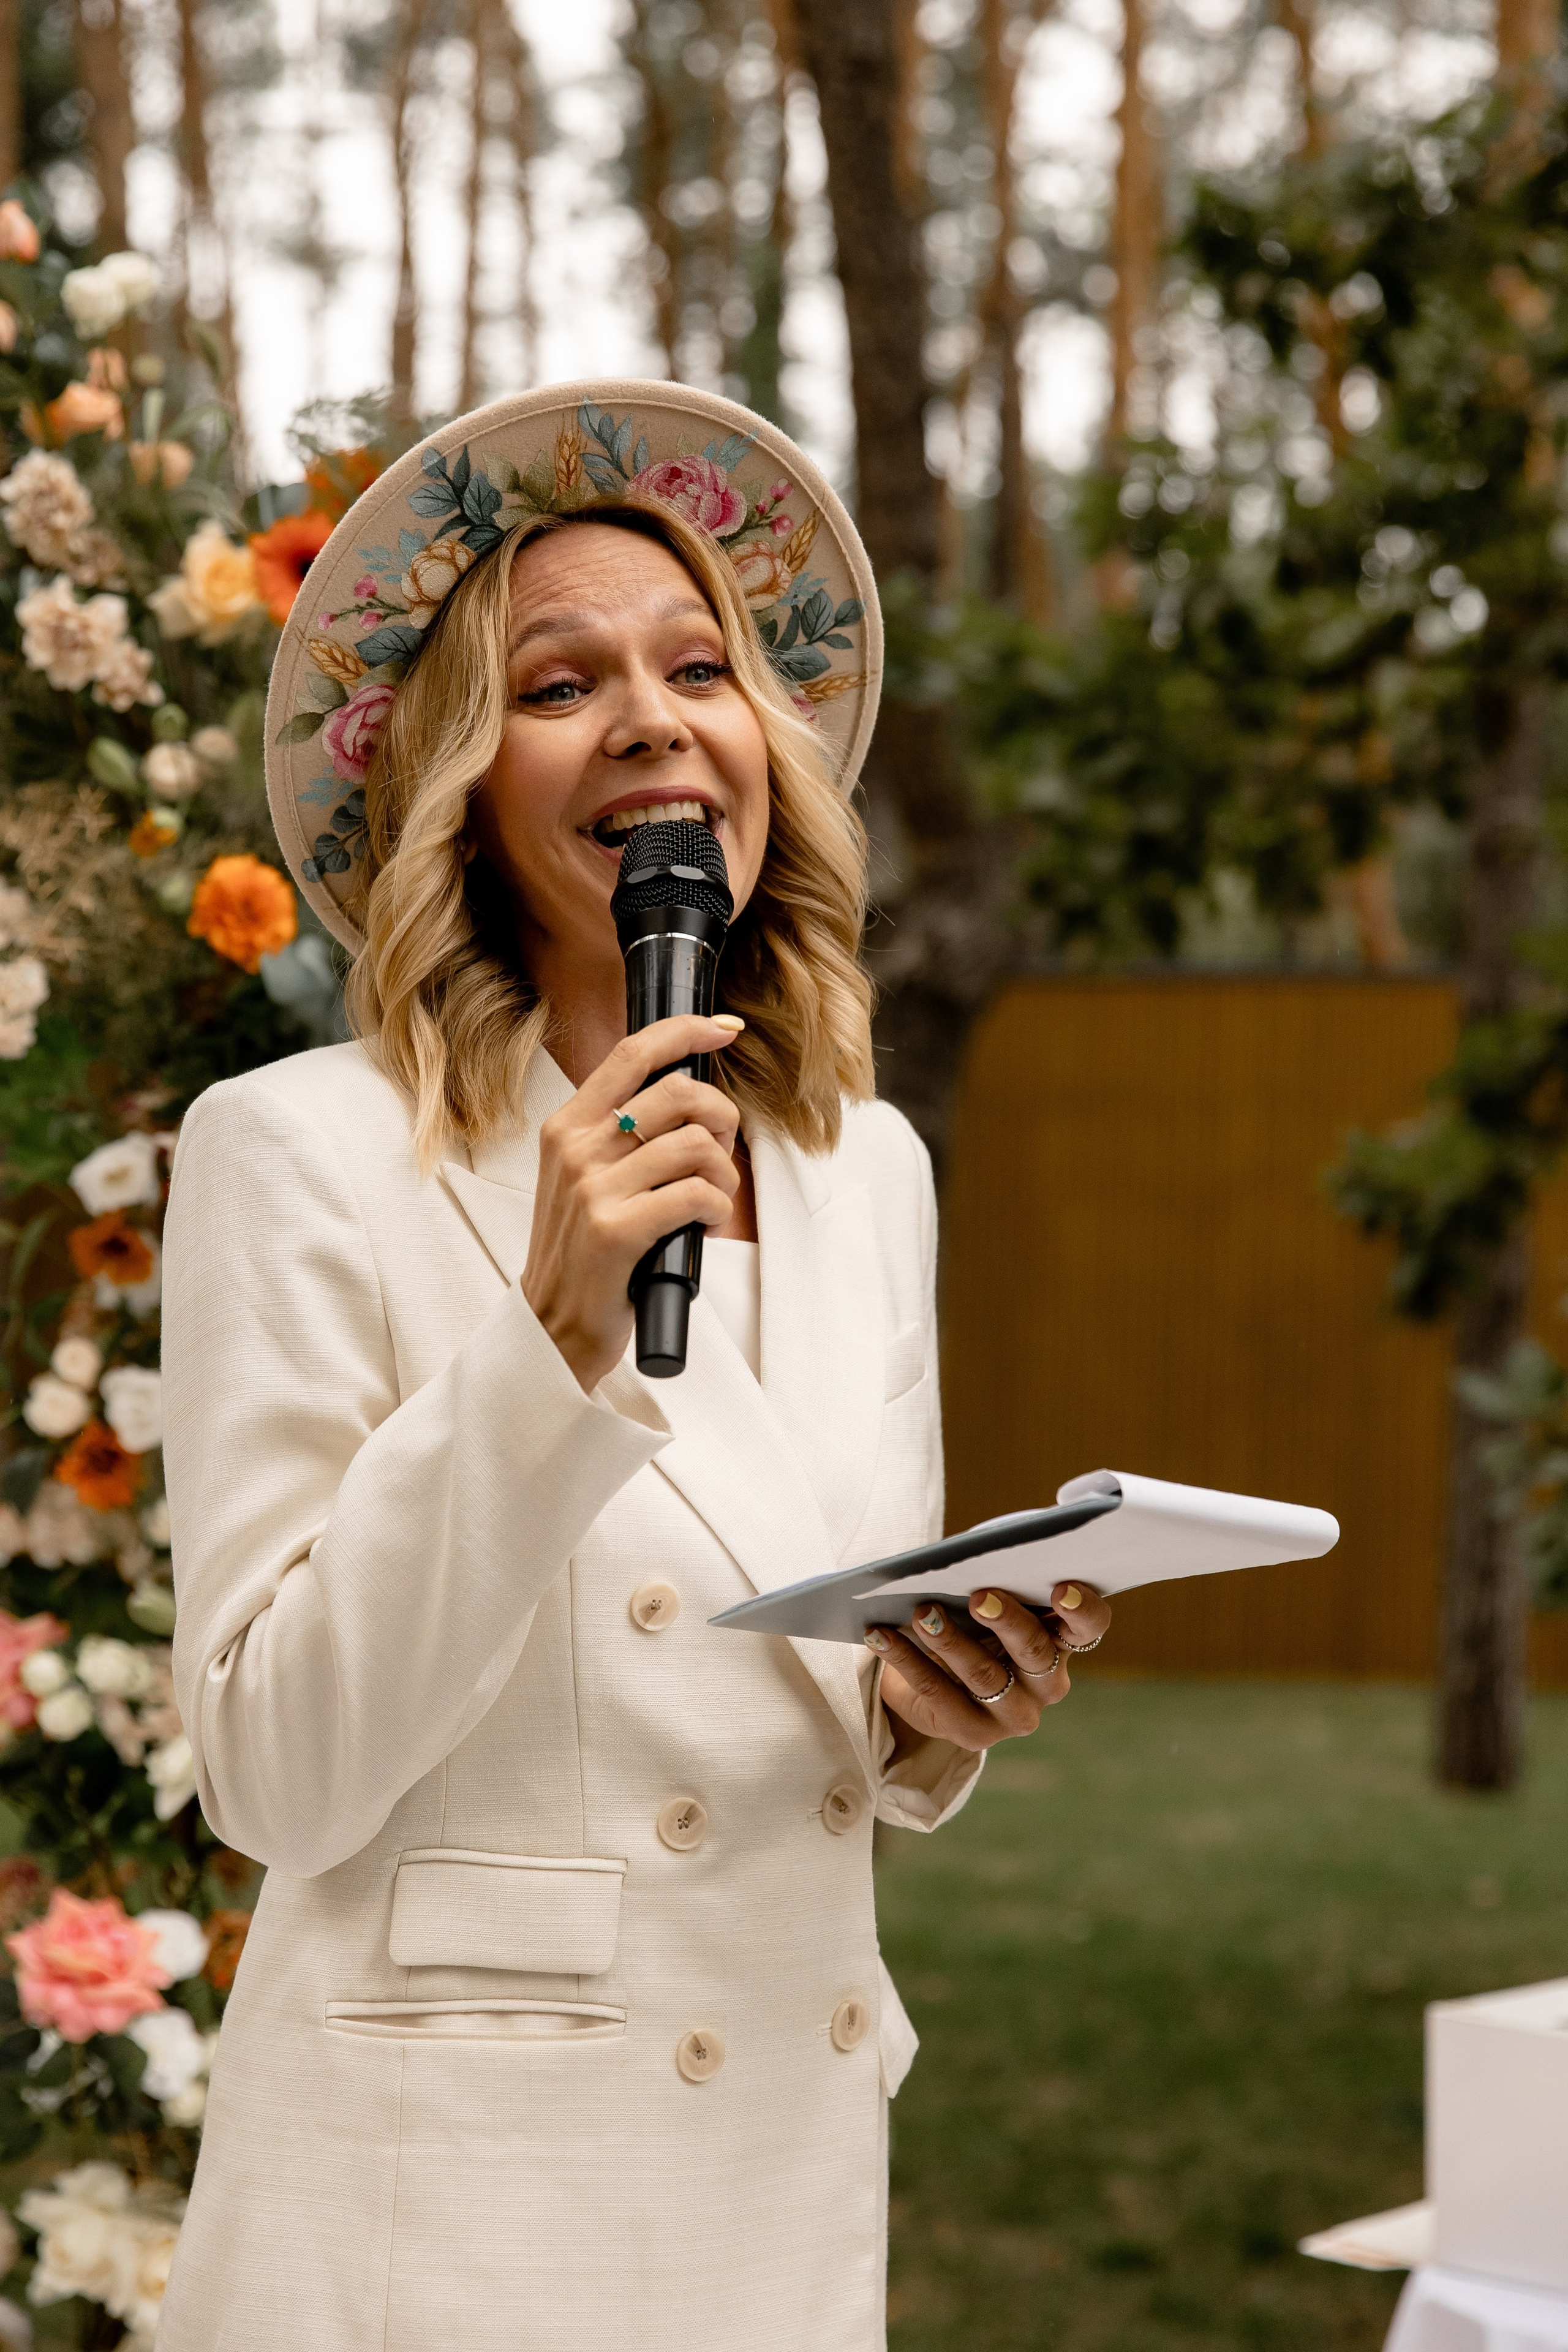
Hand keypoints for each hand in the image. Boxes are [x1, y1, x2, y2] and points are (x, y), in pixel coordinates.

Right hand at [522, 1014, 743, 1390]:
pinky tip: (704, 1224)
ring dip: (723, 1171)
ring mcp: (592, 1189)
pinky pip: (696, 1195)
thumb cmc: (584, 1252)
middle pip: (678, 1093)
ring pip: (694, 1145)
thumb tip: (690, 1094)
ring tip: (713, 1197)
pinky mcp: (615, 1231)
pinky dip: (716, 1208)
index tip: (724, 1029)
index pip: (632, 1053)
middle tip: (722, 1149)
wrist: (553, 1326)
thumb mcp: (584, 1179)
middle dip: (721, 1116)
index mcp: (567, 1127)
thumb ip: (620, 1134)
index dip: (685, 1031)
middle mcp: (575, 1150)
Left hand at [870, 1581, 1112, 1753]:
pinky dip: (906, 1660)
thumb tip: (961, 1561)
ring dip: (950, 1640)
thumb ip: (992, 1584)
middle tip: (978, 1596)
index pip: (1088, 1627)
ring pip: (984, 1676)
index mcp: (1063, 1642)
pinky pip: (938, 1695)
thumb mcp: (987, 1602)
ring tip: (921, 1613)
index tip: (1059, 1588)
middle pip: (1034, 1651)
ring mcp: (1014, 1714)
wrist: (935, 1677)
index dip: (1081, 1609)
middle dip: (1006, 1621)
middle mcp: (1047, 1684)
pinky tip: (880, 1635)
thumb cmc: (970, 1622)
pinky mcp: (974, 1735)